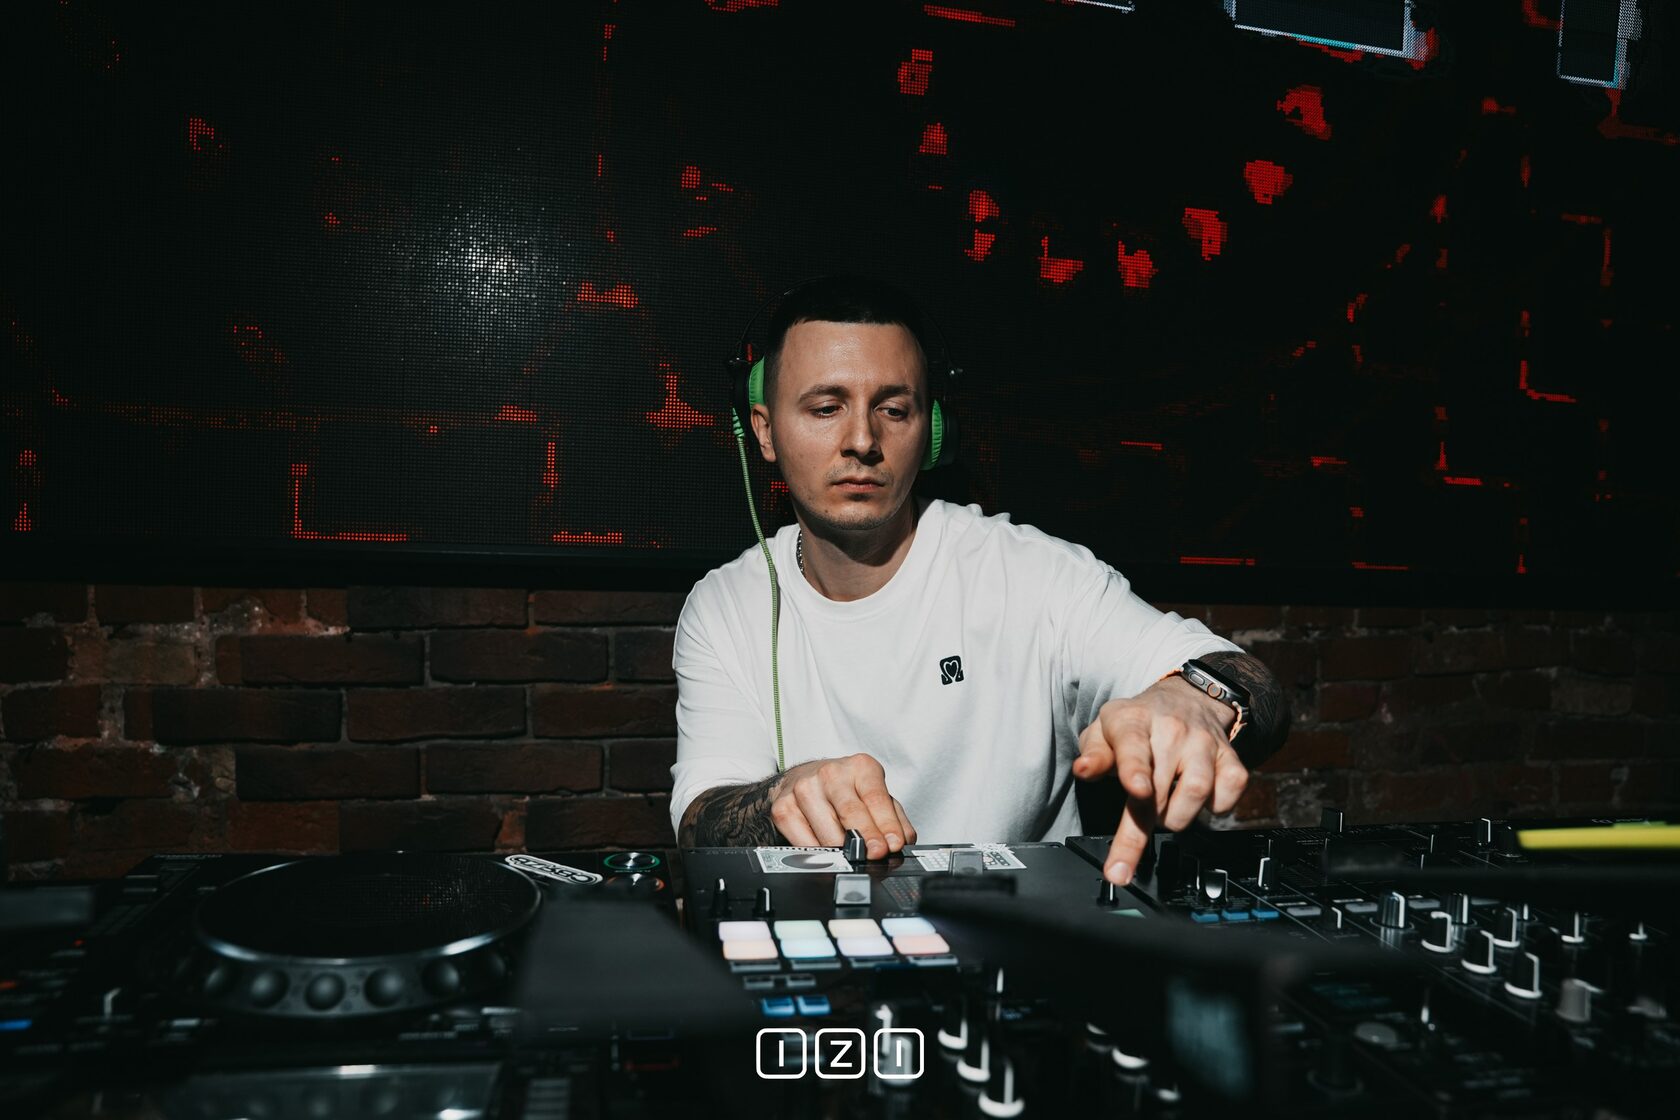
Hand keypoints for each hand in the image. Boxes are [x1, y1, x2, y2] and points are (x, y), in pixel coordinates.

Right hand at [769, 752, 917, 858]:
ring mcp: (804, 789)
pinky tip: (828, 853)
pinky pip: (803, 842)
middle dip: (866, 839)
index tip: (893, 845)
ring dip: (843, 851)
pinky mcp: (784, 807)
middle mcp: (830, 773)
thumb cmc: (846, 789)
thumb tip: (903, 840)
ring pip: (827, 833)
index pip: (876, 798)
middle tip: (875, 855)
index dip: (886, 825)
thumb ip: (894, 817)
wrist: (805, 778)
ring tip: (851, 856)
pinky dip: (818, 854)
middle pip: (850, 812)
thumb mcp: (876, 794)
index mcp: (860, 767)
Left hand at [1072, 677, 1248, 885]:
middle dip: (1146, 818)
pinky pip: (1228, 794)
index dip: (1135, 771)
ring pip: (1197, 793)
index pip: (1134, 748)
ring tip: (1166, 808)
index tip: (1138, 791)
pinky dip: (1215, 807)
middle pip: (1161, 788)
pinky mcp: (1230, 757)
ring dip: (1177, 816)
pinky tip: (1199, 798)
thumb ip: (1093, 754)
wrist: (1185, 699)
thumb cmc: (1136, 724)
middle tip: (1140, 811)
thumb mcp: (1103, 731)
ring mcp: (1204, 742)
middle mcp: (1172, 730)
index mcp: (1133, 722)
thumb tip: (1083, 770)